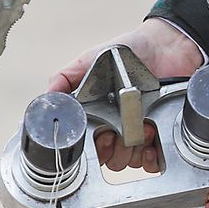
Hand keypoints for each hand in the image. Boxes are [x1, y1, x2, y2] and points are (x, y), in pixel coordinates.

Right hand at [48, 19, 204, 173]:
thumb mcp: (87, 61)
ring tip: (141, 126)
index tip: (98, 134)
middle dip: (112, 150)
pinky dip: (150, 158)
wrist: (163, 46)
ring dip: (132, 149)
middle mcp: (114, 128)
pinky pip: (151, 161)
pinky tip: (150, 140)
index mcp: (95, 116)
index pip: (86, 147)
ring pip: (128, 161)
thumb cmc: (125, 54)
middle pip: (107, 159)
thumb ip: (64, 78)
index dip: (90, 148)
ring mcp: (137, 132)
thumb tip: (46, 98)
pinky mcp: (159, 133)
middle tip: (116, 132)